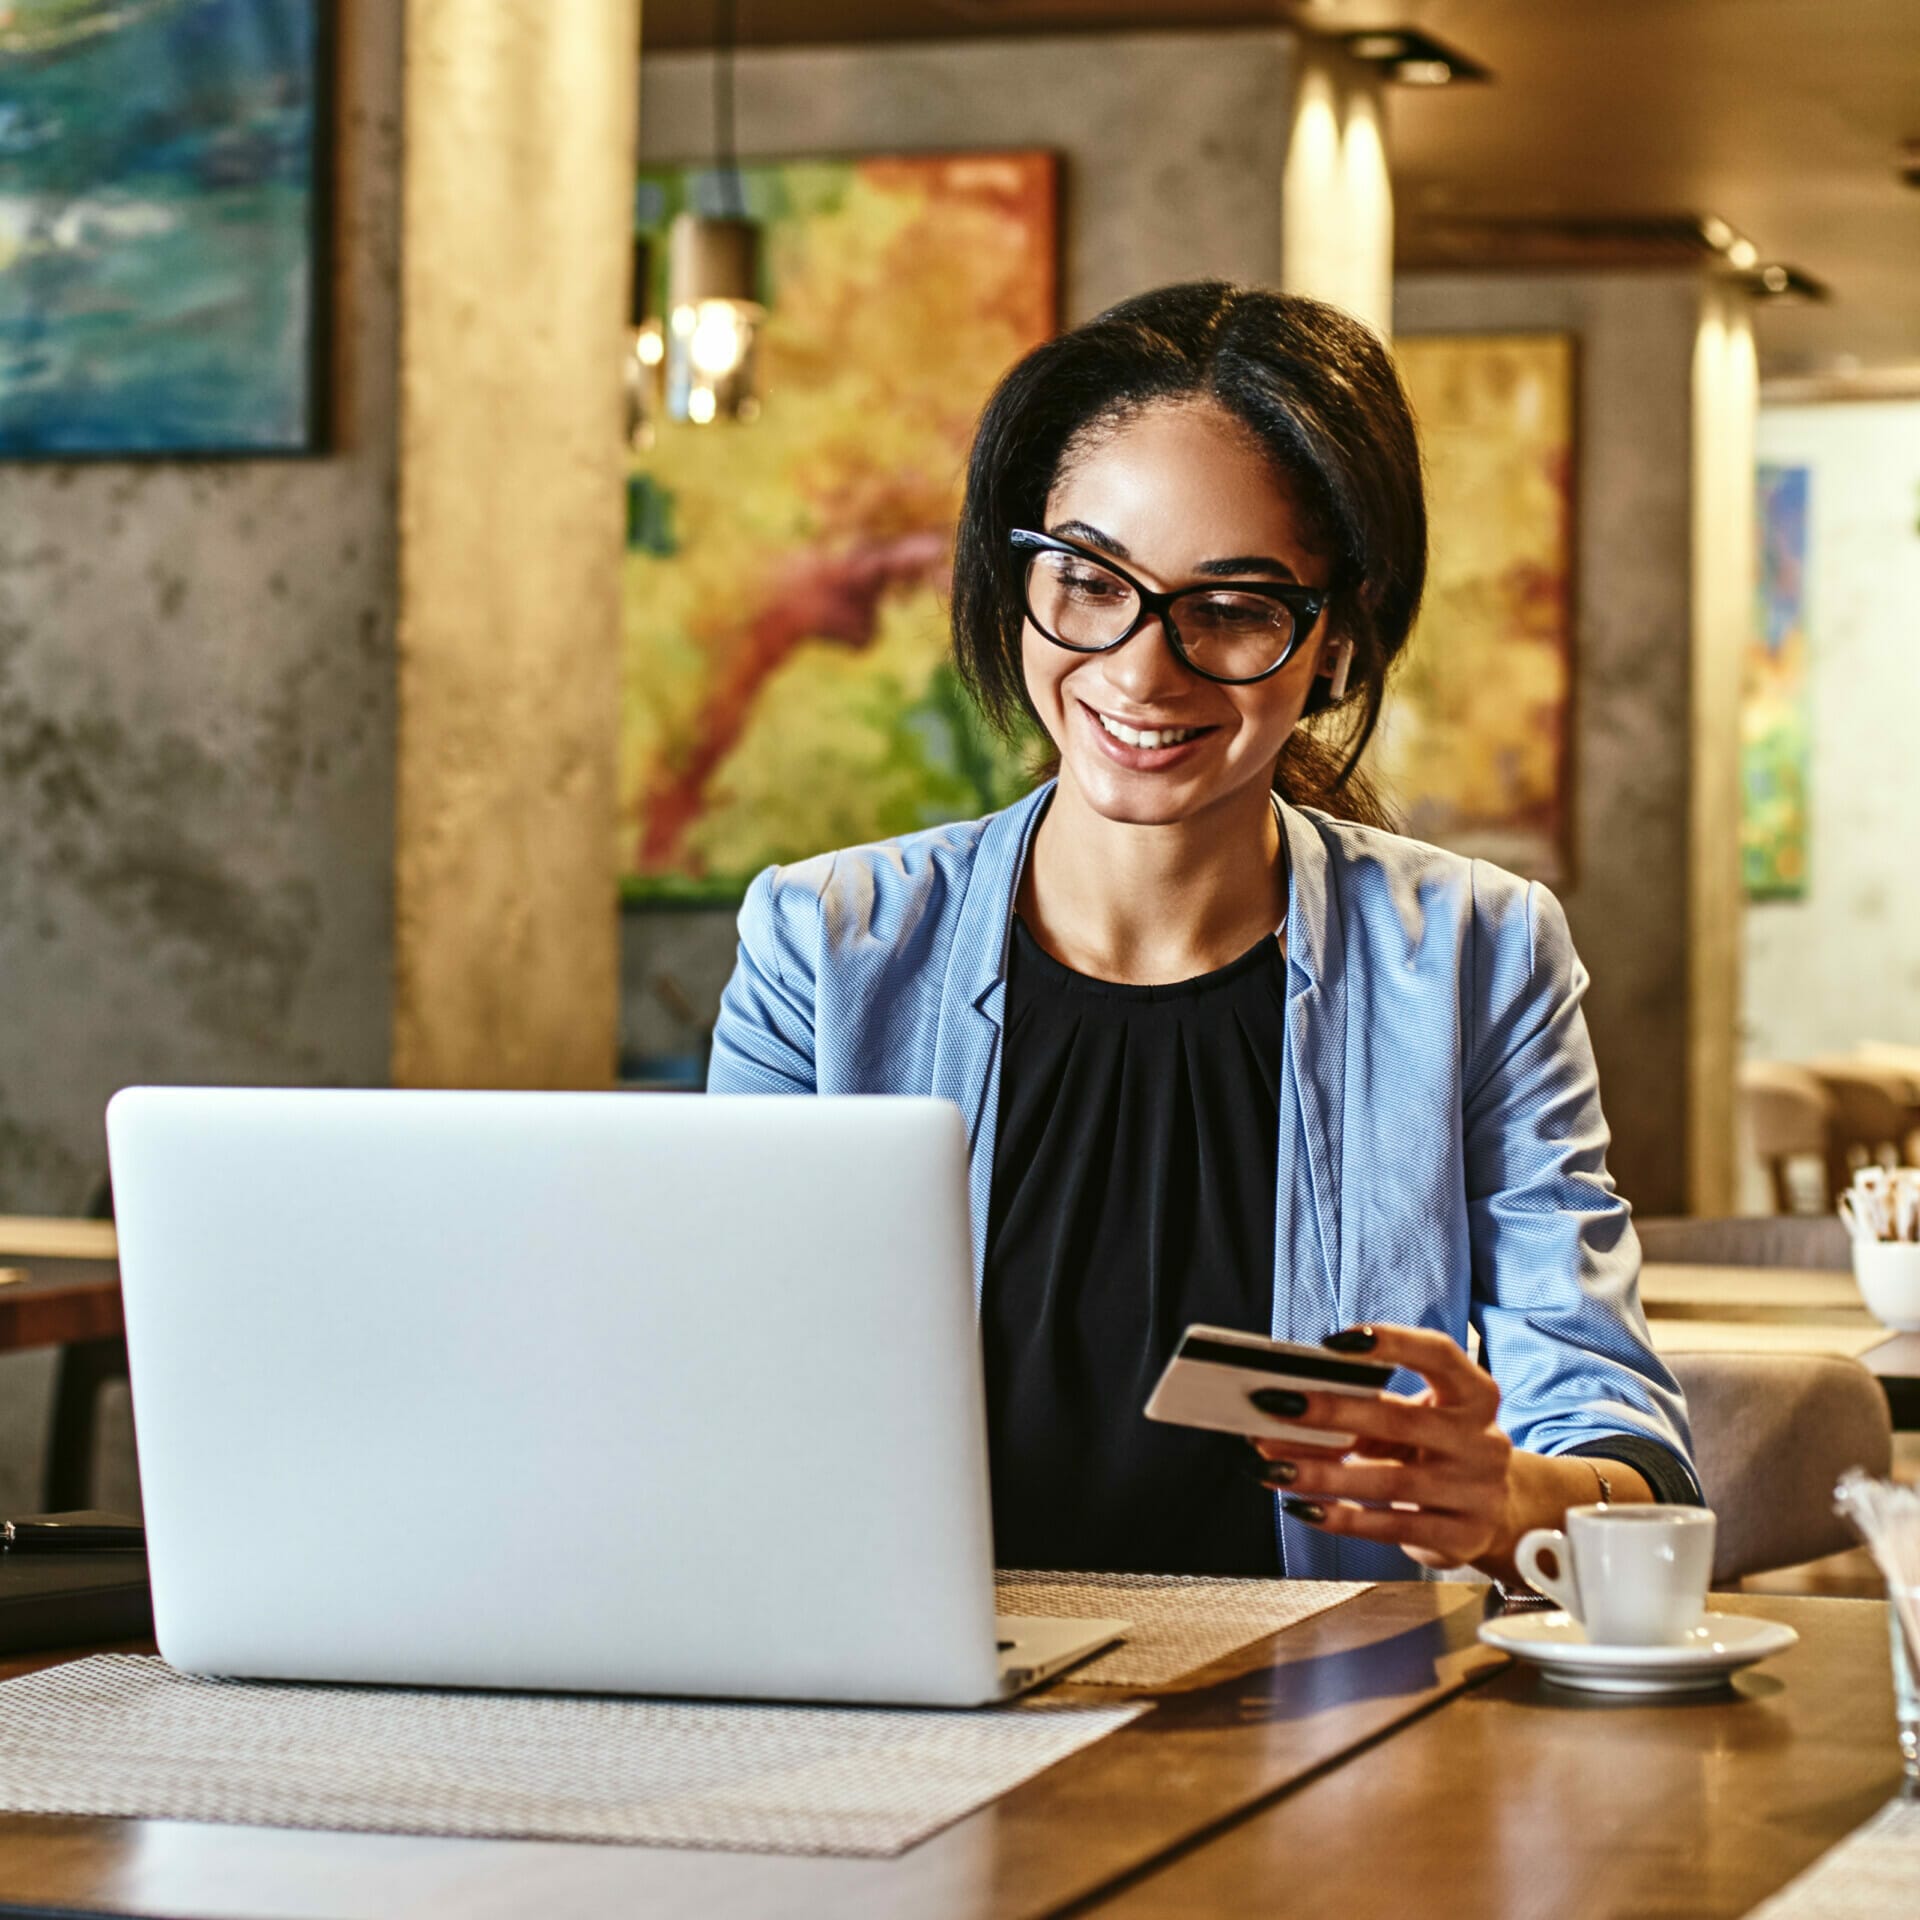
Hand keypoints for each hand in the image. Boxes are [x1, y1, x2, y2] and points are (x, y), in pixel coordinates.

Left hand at [1248, 1323, 1515, 1570]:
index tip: (1333, 1341)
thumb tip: (1285, 1407)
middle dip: (1332, 1412)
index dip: (1392, 1342)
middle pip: (1401, 1420)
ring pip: (1389, 1482)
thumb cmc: (1437, 1448)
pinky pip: (1391, 1527)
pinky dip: (1341, 1517)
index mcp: (1474, 1394)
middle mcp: (1482, 1440)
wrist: (1498, 1514)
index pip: (1439, 1354)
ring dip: (1323, 1474)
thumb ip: (1367, 1410)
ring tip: (1271, 1468)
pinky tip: (1302, 1507)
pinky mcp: (1461, 1537)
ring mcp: (1477, 1492)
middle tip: (1274, 1404)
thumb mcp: (1419, 1420)